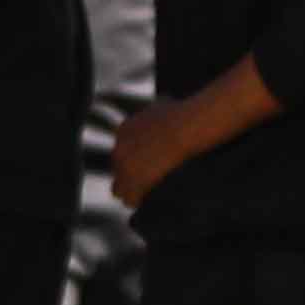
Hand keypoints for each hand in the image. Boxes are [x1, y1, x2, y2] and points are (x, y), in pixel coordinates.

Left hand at [109, 59, 279, 209]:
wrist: (186, 128)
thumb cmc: (183, 113)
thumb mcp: (165, 103)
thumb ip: (158, 107)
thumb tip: (164, 103)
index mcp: (124, 131)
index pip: (122, 152)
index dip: (135, 158)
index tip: (148, 163)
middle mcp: (118, 149)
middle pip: (119, 169)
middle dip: (132, 174)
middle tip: (150, 179)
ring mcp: (124, 168)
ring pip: (119, 188)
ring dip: (133, 191)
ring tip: (149, 195)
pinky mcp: (134, 183)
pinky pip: (131, 199)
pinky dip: (140, 201)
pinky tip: (151, 202)